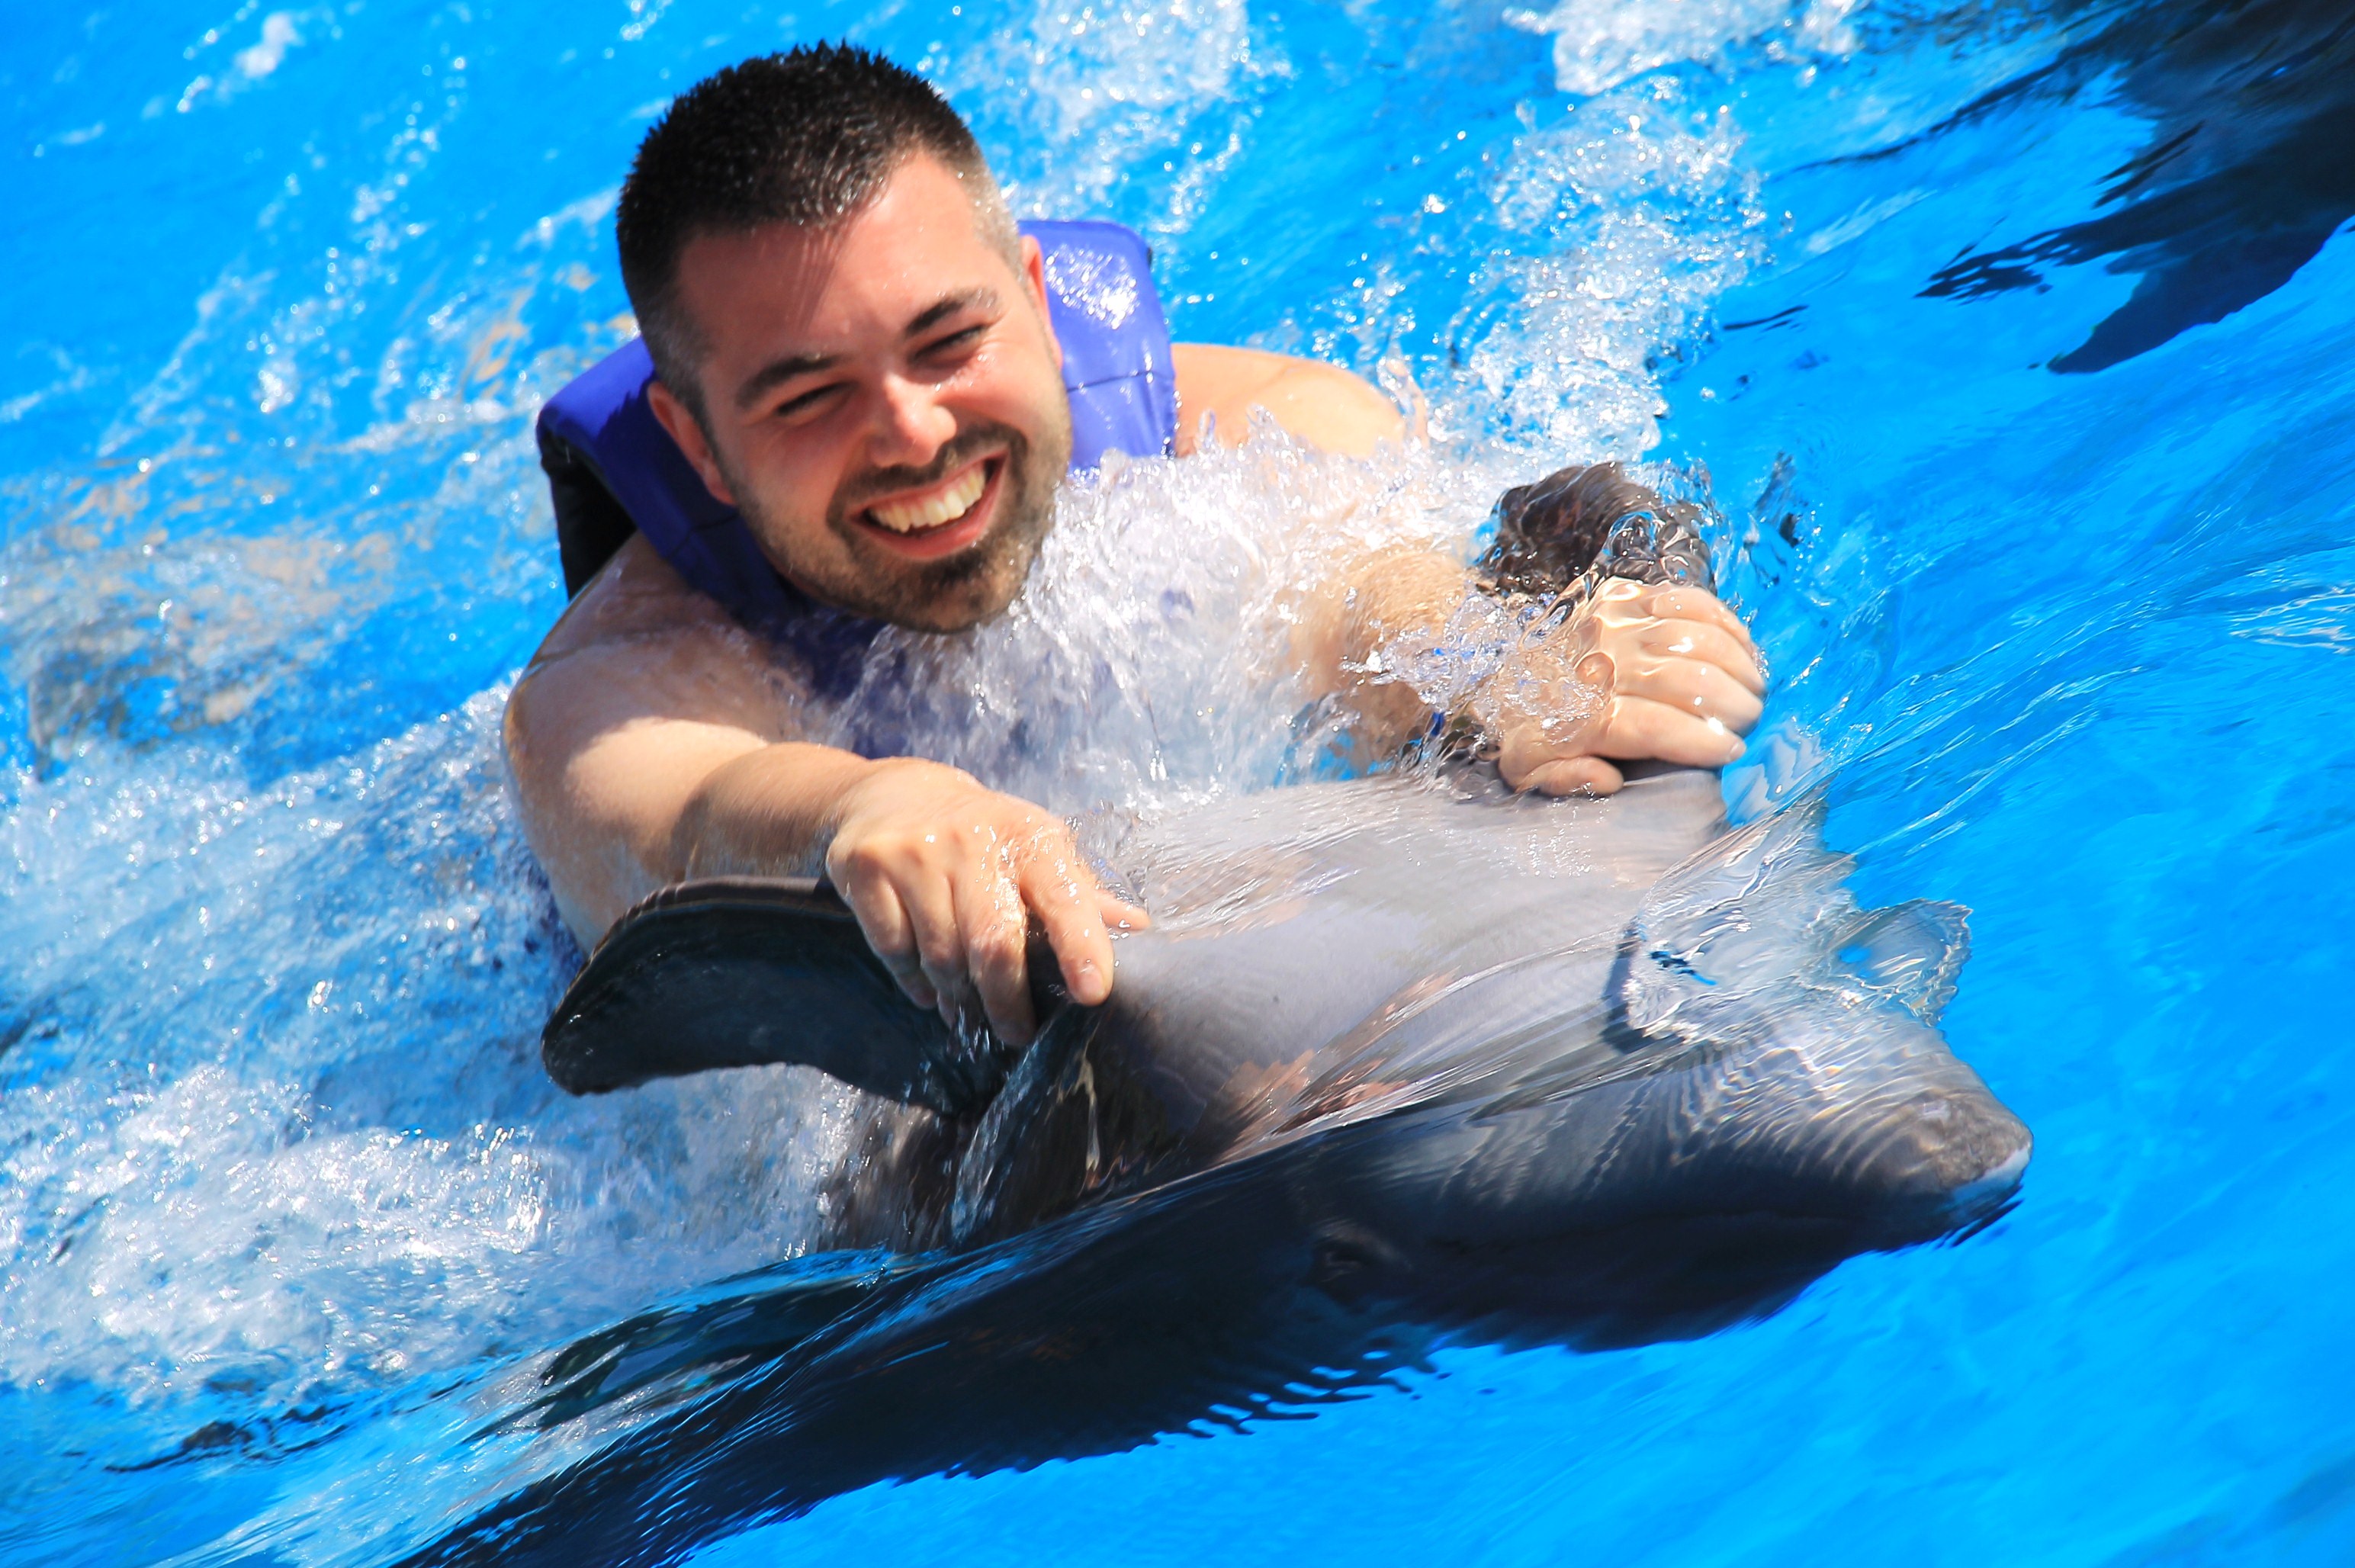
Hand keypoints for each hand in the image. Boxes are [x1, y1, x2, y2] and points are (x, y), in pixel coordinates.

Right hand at [822, 759, 1147, 1043]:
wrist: (891, 794)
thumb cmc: (982, 836)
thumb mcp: (1035, 851)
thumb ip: (1080, 894)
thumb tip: (1139, 929)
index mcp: (1028, 836)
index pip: (1063, 895)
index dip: (1081, 945)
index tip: (1094, 992)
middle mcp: (971, 839)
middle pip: (994, 942)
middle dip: (1008, 1000)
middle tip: (1017, 1033)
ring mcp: (914, 852)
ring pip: (942, 955)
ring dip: (958, 995)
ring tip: (967, 1007)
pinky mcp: (865, 868)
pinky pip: (894, 950)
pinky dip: (914, 982)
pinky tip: (928, 987)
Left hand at [1482, 579, 1763, 795]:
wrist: (1499, 674)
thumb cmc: (1528, 731)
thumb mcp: (1530, 772)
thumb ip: (1566, 782)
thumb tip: (1609, 780)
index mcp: (1581, 713)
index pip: (1654, 726)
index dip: (1701, 740)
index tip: (1732, 751)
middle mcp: (1600, 662)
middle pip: (1686, 681)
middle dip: (1732, 705)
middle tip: (1750, 721)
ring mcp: (1612, 622)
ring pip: (1694, 639)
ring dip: (1736, 666)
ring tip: (1753, 690)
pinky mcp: (1622, 597)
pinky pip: (1686, 600)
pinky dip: (1723, 622)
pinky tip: (1741, 648)